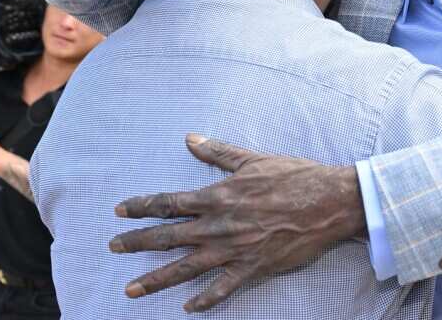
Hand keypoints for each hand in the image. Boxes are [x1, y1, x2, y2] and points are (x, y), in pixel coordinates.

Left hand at [109, 134, 365, 312]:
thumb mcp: (253, 159)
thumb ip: (218, 152)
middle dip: (138, 241)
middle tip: (112, 246)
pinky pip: (223, 287)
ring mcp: (235, 249)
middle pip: (169, 236)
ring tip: (131, 288)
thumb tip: (190, 138)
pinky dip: (205, 299)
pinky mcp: (253, 266)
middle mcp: (220, 224)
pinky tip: (188, 307)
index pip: (170, 202)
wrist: (329, 201)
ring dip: (156, 278)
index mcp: (218, 196)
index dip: (142, 206)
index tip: (119, 210)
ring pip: (187, 267)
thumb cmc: (294, 176)